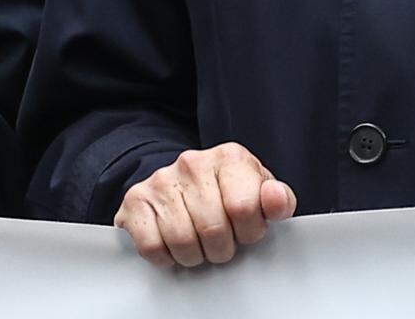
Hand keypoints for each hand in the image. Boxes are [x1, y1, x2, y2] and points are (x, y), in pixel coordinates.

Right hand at [114, 142, 296, 266]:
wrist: (182, 182)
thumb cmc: (227, 191)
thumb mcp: (258, 192)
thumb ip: (278, 200)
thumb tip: (276, 198)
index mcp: (229, 157)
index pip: (244, 207)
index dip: (249, 231)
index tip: (246, 230)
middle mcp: (193, 163)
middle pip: (212, 228)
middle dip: (222, 248)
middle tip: (223, 243)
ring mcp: (161, 181)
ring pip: (182, 241)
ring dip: (195, 255)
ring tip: (201, 245)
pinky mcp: (136, 201)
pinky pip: (153, 247)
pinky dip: (167, 257)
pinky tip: (175, 246)